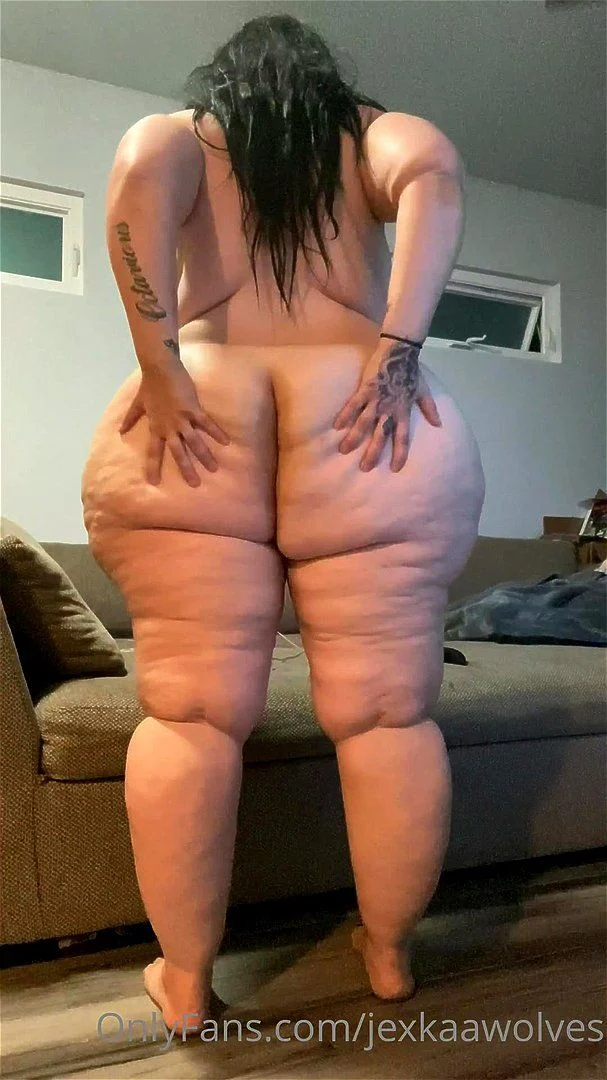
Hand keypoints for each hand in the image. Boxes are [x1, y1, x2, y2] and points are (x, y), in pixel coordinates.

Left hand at [119, 357, 229, 486]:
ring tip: (214, 468)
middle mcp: (169, 427)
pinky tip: (227, 442)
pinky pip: (206, 423)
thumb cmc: (150, 385)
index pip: (153, 451)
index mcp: (156, 427)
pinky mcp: (193, 409)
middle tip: (194, 484)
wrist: (160, 367)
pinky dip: (216, 432)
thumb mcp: (138, 403)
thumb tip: (120, 431)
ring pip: (194, 441)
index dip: (153, 466)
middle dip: (186, 469)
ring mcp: (181, 418)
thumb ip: (130, 418)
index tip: (153, 482)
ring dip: (204, 455)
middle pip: (178, 452)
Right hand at [333, 337, 441, 471]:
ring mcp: (376, 399)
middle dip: (373, 453)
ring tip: (344, 450)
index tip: (395, 468)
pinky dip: (345, 415)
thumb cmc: (412, 371)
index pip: (403, 437)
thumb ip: (430, 409)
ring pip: (363, 423)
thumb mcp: (423, 391)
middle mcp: (389, 408)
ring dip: (354, 438)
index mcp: (404, 410)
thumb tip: (439, 425)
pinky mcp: (365, 388)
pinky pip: (353, 404)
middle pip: (380, 435)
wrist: (400, 350)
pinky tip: (337, 427)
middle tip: (365, 468)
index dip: (400, 453)